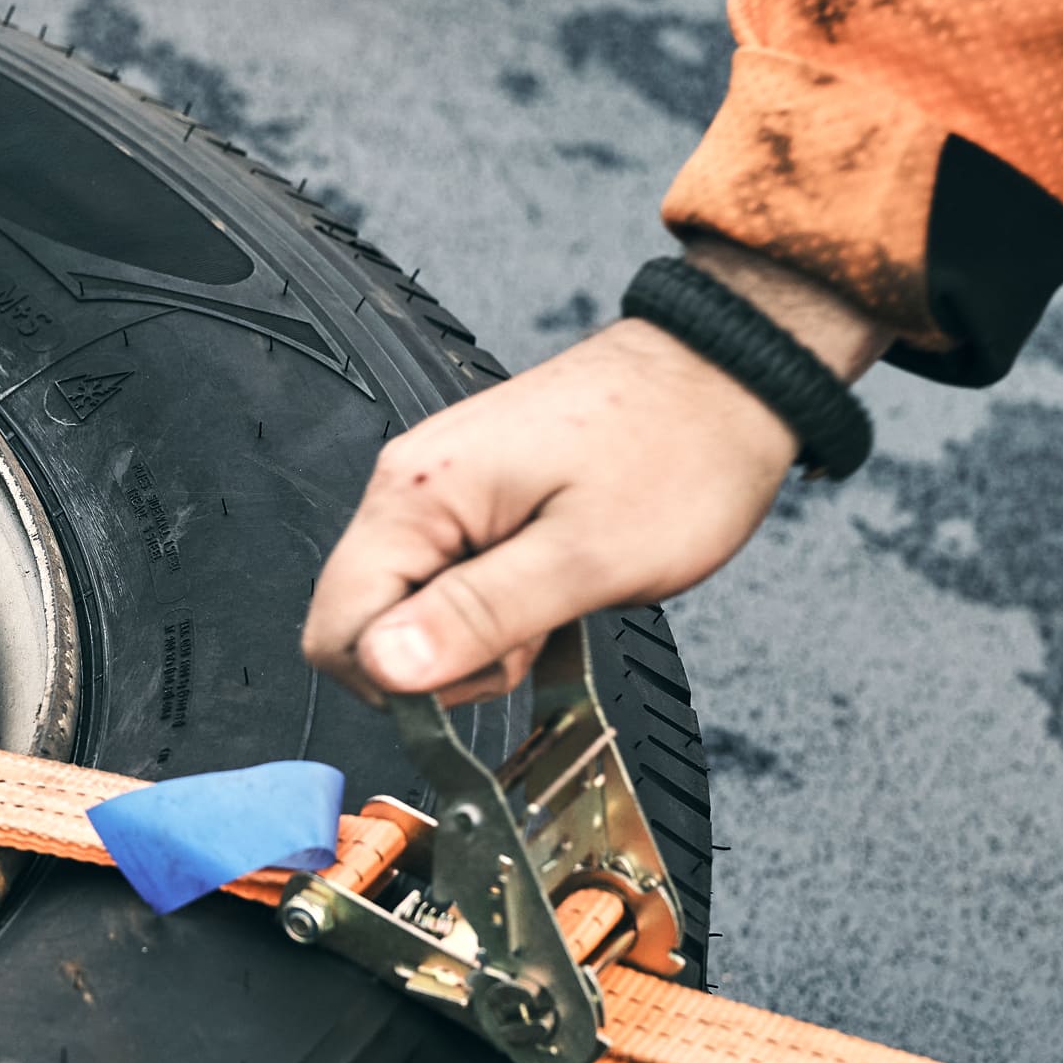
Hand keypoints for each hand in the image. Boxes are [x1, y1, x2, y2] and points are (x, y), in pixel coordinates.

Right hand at [301, 252, 882, 702]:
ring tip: (552, 603)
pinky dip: (494, 608)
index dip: (401, 683)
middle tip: (528, 638)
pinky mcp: (471, 500)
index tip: (484, 676)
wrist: (726, 379)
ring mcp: (439, 491)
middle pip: (363, 625)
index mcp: (418, 495)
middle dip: (440, 662)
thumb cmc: (677, 454)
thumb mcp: (585, 559)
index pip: (336, 631)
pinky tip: (549, 589)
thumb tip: (384, 669)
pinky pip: (448, 583)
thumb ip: (477, 618)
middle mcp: (409, 486)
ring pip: (410, 611)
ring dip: (475, 637)